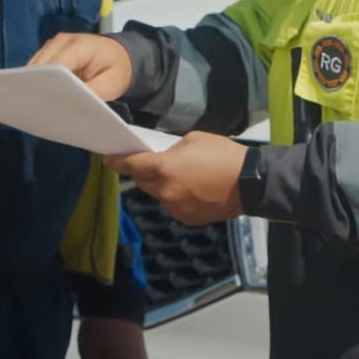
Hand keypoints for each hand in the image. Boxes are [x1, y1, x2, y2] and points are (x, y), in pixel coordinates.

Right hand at [29, 33, 132, 99]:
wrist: (120, 56)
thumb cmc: (117, 69)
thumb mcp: (111, 85)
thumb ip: (91, 93)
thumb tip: (70, 104)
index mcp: (80, 45)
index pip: (56, 65)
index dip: (48, 84)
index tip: (45, 105)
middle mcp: (62, 42)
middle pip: (40, 66)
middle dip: (38, 86)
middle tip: (40, 111)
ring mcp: (53, 45)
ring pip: (34, 68)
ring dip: (36, 85)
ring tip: (39, 107)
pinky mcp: (49, 53)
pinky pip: (38, 69)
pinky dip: (38, 82)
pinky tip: (41, 98)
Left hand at [106, 133, 245, 225]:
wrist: (250, 183)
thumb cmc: (223, 155)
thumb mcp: (194, 140)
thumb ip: (172, 149)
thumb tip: (165, 157)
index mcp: (164, 168)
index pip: (132, 165)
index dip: (118, 162)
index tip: (109, 160)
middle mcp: (165, 191)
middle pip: (143, 182)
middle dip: (145, 173)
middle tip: (156, 164)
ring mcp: (175, 208)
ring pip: (159, 195)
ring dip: (164, 186)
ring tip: (185, 177)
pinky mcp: (186, 219)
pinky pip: (174, 205)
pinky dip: (178, 198)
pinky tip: (195, 190)